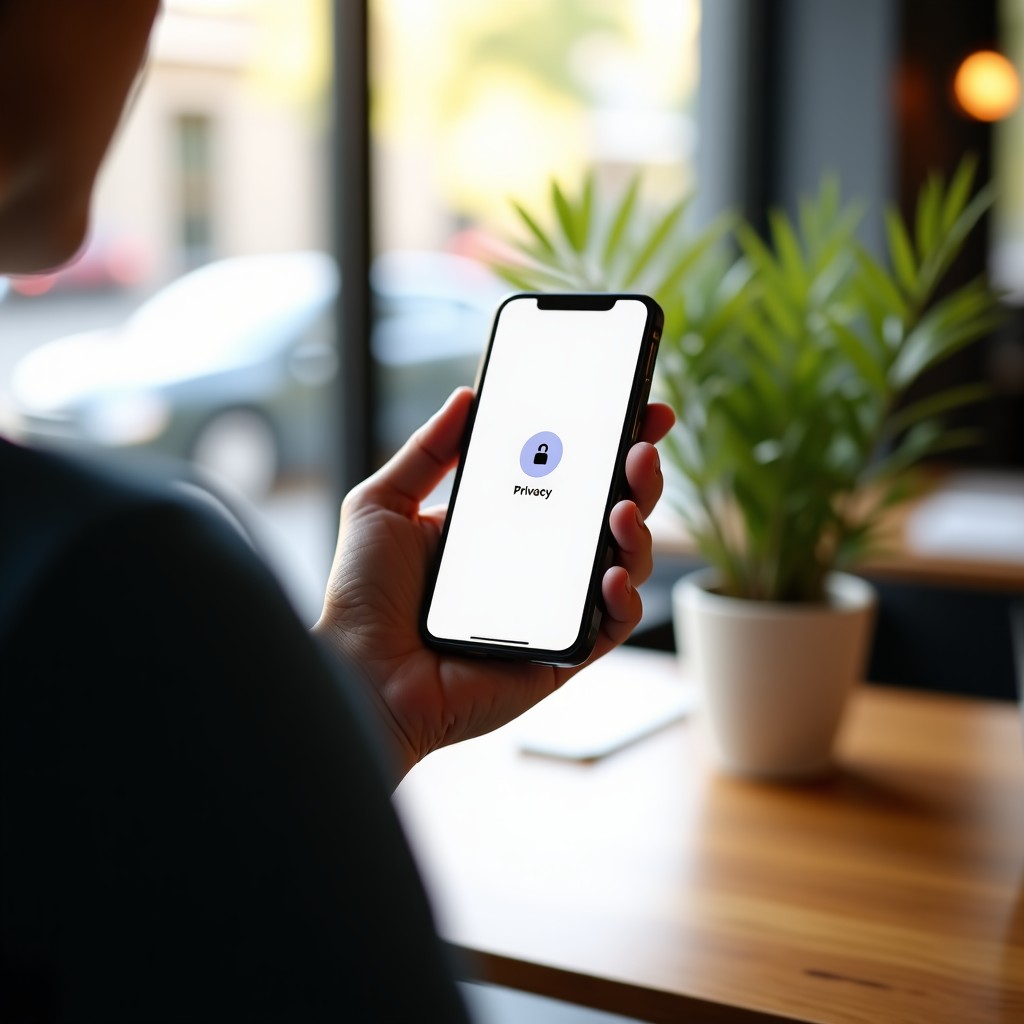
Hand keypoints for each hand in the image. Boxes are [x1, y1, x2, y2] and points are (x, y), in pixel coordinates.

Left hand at [313, 387, 674, 781]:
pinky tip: (612, 575)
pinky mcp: (562, 655)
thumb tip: (465, 396)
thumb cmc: (362, 597)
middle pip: (609, 512)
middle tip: (642, 447)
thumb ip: (426, 451)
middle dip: (639, 476)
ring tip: (622, 507)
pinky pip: (613, 626)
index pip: (569, 476)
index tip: (636, 409)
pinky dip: (625, 599)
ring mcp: (554, 609)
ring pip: (624, 564)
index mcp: (503, 525)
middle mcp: (537, 563)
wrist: (360, 674)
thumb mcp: (383, 504)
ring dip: (638, 531)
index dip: (609, 441)